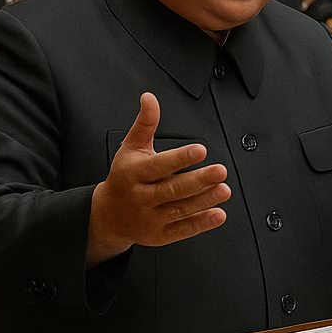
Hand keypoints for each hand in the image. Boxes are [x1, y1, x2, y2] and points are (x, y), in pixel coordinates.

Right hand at [87, 93, 230, 266]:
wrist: (107, 216)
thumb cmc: (123, 177)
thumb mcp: (130, 148)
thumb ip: (145, 123)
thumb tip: (149, 97)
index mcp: (135, 173)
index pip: (159, 166)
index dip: (180, 158)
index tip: (200, 150)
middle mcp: (142, 197)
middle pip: (172, 189)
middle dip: (198, 181)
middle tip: (220, 171)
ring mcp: (151, 218)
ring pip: (180, 210)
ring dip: (204, 201)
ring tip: (224, 190)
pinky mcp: (159, 235)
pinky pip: (182, 230)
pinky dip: (200, 224)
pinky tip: (218, 214)